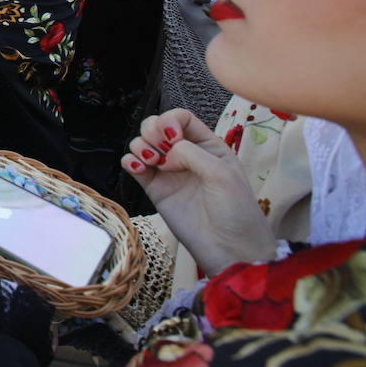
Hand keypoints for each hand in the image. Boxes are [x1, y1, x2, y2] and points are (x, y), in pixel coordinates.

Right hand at [122, 109, 276, 274]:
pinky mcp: (154, 189)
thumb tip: (165, 152)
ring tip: (151, 163)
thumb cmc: (236, 211)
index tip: (171, 138)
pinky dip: (129, 162)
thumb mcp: (222, 174)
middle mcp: (185, 155)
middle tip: (160, 150)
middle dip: (151, 131)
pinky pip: (133, 166)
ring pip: (141, 144)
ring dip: (140, 146)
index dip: (170, 120)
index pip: (181, 118)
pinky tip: (138, 169)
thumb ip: (191, 152)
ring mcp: (168, 172)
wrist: (229, 249)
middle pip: (156, 126)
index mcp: (208, 146)